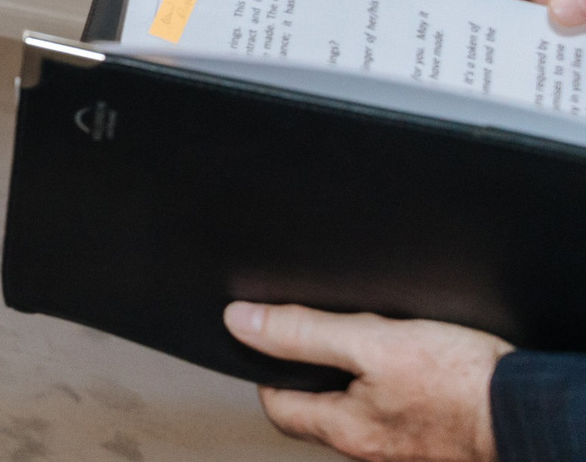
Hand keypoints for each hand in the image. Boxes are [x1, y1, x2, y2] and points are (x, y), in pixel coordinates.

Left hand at [227, 302, 506, 461]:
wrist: (531, 410)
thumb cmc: (462, 383)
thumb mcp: (373, 342)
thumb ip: (303, 332)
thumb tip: (240, 322)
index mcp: (346, 429)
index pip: (278, 406)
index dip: (269, 369)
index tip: (273, 338)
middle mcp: (371, 450)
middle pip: (317, 410)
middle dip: (311, 372)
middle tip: (321, 336)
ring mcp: (404, 449)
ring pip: (358, 411)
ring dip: (355, 379)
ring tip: (369, 345)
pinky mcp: (436, 441)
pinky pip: (395, 414)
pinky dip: (390, 389)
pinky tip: (409, 367)